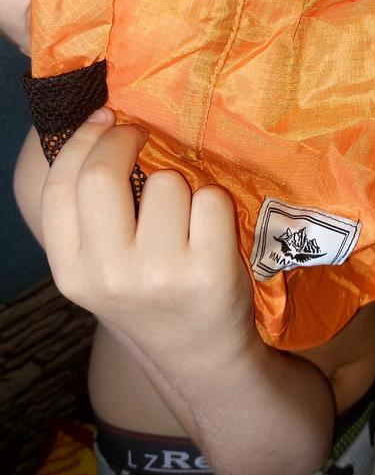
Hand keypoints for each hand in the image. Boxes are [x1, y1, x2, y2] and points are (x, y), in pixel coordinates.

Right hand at [41, 108, 254, 365]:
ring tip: (184, 216)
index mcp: (71, 271)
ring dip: (179, 184)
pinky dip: (215, 204)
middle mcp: (109, 275)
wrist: (201, 357)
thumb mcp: (100, 269)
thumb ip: (90, 214)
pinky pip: (210, 198)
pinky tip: (212, 230)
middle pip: (102, 174)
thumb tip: (97, 123)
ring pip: (165, 182)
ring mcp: (160, 275)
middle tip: (142, 136)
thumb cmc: (151, 296)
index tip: (105, 117)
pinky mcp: (210, 272)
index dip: (83, 140)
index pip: (61, 186)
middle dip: (125, 140)